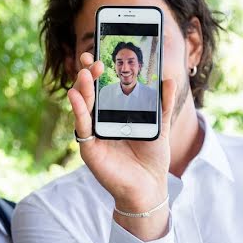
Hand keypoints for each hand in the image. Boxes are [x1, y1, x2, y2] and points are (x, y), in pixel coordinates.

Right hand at [68, 52, 173, 240]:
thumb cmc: (151, 158)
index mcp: (114, 115)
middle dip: (89, 76)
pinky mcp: (89, 148)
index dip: (100, 73)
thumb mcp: (160, 126)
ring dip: (82, 89)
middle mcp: (99, 122)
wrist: (149, 186)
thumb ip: (162, 103)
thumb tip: (167, 78)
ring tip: (86, 73)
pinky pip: (81, 126)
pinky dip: (78, 110)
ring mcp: (92, 134)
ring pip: (83, 107)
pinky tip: (76, 95)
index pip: (104, 89)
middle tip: (92, 60)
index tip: (99, 55)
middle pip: (90, 94)